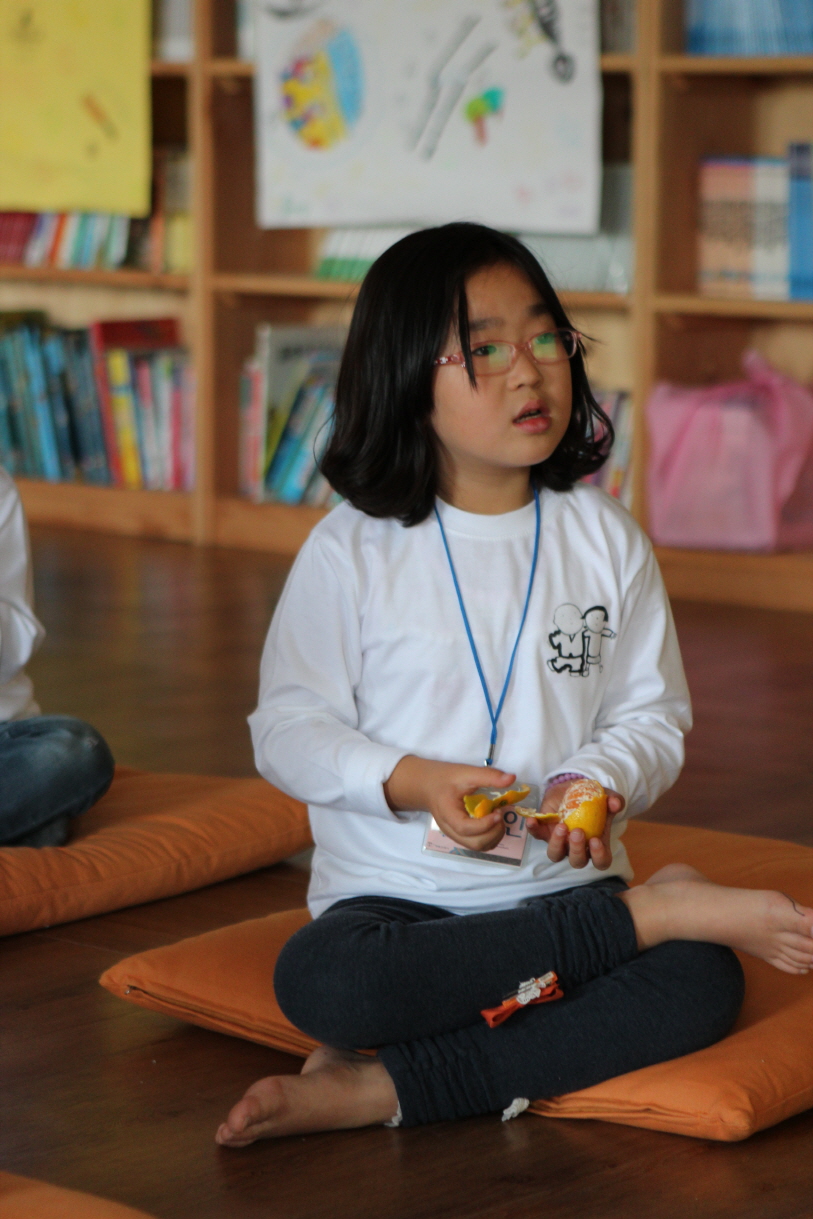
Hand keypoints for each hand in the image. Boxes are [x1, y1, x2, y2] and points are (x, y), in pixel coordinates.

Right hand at [384, 755, 515, 852]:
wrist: (429, 786)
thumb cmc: (445, 779)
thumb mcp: (466, 772)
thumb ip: (488, 776)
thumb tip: (511, 778)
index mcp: (447, 813)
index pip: (465, 828)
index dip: (485, 824)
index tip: (498, 812)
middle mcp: (450, 829)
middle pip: (475, 843)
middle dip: (494, 832)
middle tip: (500, 814)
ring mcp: (456, 835)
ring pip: (479, 847)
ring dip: (494, 836)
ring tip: (498, 818)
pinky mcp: (461, 835)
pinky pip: (478, 844)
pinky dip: (491, 837)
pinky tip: (493, 822)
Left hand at [526, 782, 624, 870]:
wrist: (573, 789)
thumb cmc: (592, 800)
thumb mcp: (605, 797)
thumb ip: (613, 800)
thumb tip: (616, 803)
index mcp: (596, 845)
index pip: (601, 861)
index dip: (598, 856)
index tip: (595, 840)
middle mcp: (577, 848)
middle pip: (577, 861)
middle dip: (577, 849)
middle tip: (577, 832)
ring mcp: (560, 842)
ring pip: (555, 855)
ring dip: (557, 843)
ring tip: (560, 826)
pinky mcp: (544, 832)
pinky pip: (537, 835)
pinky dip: (533, 829)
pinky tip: (533, 819)